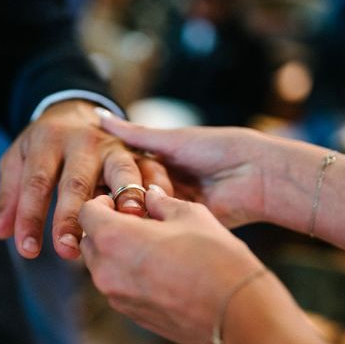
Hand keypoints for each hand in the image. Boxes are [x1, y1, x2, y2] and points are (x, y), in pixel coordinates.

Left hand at [0, 100, 171, 259]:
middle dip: (72, 217)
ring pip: (121, 170)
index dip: (30, 216)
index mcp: (48, 141)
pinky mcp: (138, 151)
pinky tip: (158, 210)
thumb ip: (10, 195)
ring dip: (125, 196)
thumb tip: (1, 232)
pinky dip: (158, 187)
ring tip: (126, 221)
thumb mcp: (17, 160)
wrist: (76, 110)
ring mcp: (114, 146)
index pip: (37, 183)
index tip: (27, 250)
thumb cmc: (44, 144)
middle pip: (77, 182)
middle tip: (68, 250)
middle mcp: (83, 141)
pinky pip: (152, 167)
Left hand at [79, 186, 262, 343]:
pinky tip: (161, 270)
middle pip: (90, 242)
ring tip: (152, 246)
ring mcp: (118, 298)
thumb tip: (152, 197)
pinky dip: (129, 276)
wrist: (236, 312)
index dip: (103, 202)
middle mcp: (106, 271)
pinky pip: (119, 288)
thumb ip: (162, 203)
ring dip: (117, 253)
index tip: (125, 202)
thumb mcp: (190, 215)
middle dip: (107, 228)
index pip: (87, 213)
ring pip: (103, 267)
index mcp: (114, 239)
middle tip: (138, 222)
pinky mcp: (133, 316)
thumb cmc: (215, 258)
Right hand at [98, 112, 269, 227]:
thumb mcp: (171, 139)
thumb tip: (98, 116)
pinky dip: (152, 225)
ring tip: (119, 213)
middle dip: (122, 196)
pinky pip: (162, 225)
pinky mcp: (186, 223)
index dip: (108, 176)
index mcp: (161, 161)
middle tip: (106, 200)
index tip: (88, 181)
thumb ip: (134, 134)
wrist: (256, 174)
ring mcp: (175, 205)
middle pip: (132, 192)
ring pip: (144, 210)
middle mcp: (165, 184)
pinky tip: (135, 227)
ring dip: (136, 212)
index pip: (124, 170)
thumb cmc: (217, 148)